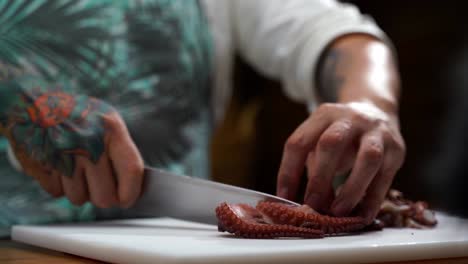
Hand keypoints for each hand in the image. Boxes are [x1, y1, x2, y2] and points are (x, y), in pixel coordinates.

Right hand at [3, 89, 143, 208]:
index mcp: (111, 128)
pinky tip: (57, 165)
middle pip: (105, 196)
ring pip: (79, 199)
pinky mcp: (40, 165)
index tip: (127, 200)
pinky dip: (58, 184)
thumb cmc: (76, 116)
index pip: (131, 170)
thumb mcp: (106, 121)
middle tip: (97, 184)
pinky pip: (56, 193)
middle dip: (102, 196)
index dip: (131, 192)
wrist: (29, 102)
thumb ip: (121, 152)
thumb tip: (133, 188)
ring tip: (73, 166)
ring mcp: (63, 154)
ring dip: (78, 190)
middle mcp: (88, 142)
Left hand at [276, 101, 404, 222]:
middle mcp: (350, 119)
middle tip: (312, 205)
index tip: (284, 197)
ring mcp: (376, 132)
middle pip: (331, 144)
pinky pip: (385, 177)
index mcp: (323, 115)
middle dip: (319, 179)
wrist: (376, 110)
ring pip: (368, 158)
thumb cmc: (340, 134)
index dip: (288, 172)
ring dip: (351, 189)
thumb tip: (311, 206)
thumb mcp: (321, 140)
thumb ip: (314, 168)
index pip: (299, 142)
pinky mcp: (396, 149)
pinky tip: (361, 216)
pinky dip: (372, 200)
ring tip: (338, 213)